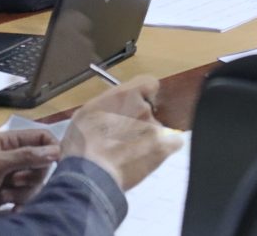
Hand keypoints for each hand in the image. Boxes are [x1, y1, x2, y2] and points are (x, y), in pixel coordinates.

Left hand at [0, 129, 59, 210]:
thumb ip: (25, 156)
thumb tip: (56, 151)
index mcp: (10, 142)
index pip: (42, 138)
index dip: (51, 148)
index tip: (54, 162)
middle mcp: (15, 157)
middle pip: (42, 163)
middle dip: (32, 175)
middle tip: (15, 180)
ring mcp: (13, 177)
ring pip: (35, 183)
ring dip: (22, 191)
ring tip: (3, 194)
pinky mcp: (10, 195)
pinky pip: (27, 198)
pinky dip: (20, 203)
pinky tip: (10, 208)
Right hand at [61, 76, 181, 190]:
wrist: (91, 173)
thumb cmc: (82, 143)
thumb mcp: (86, 112)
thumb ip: (107, 104)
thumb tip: (114, 106)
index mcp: (125, 95)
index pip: (149, 83)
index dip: (143, 93)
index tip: (137, 101)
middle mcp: (143, 108)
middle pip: (150, 108)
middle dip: (140, 118)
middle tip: (124, 132)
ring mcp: (155, 128)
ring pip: (157, 127)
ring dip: (148, 136)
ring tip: (131, 151)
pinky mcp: (163, 149)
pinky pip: (174, 143)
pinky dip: (166, 147)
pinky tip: (151, 154)